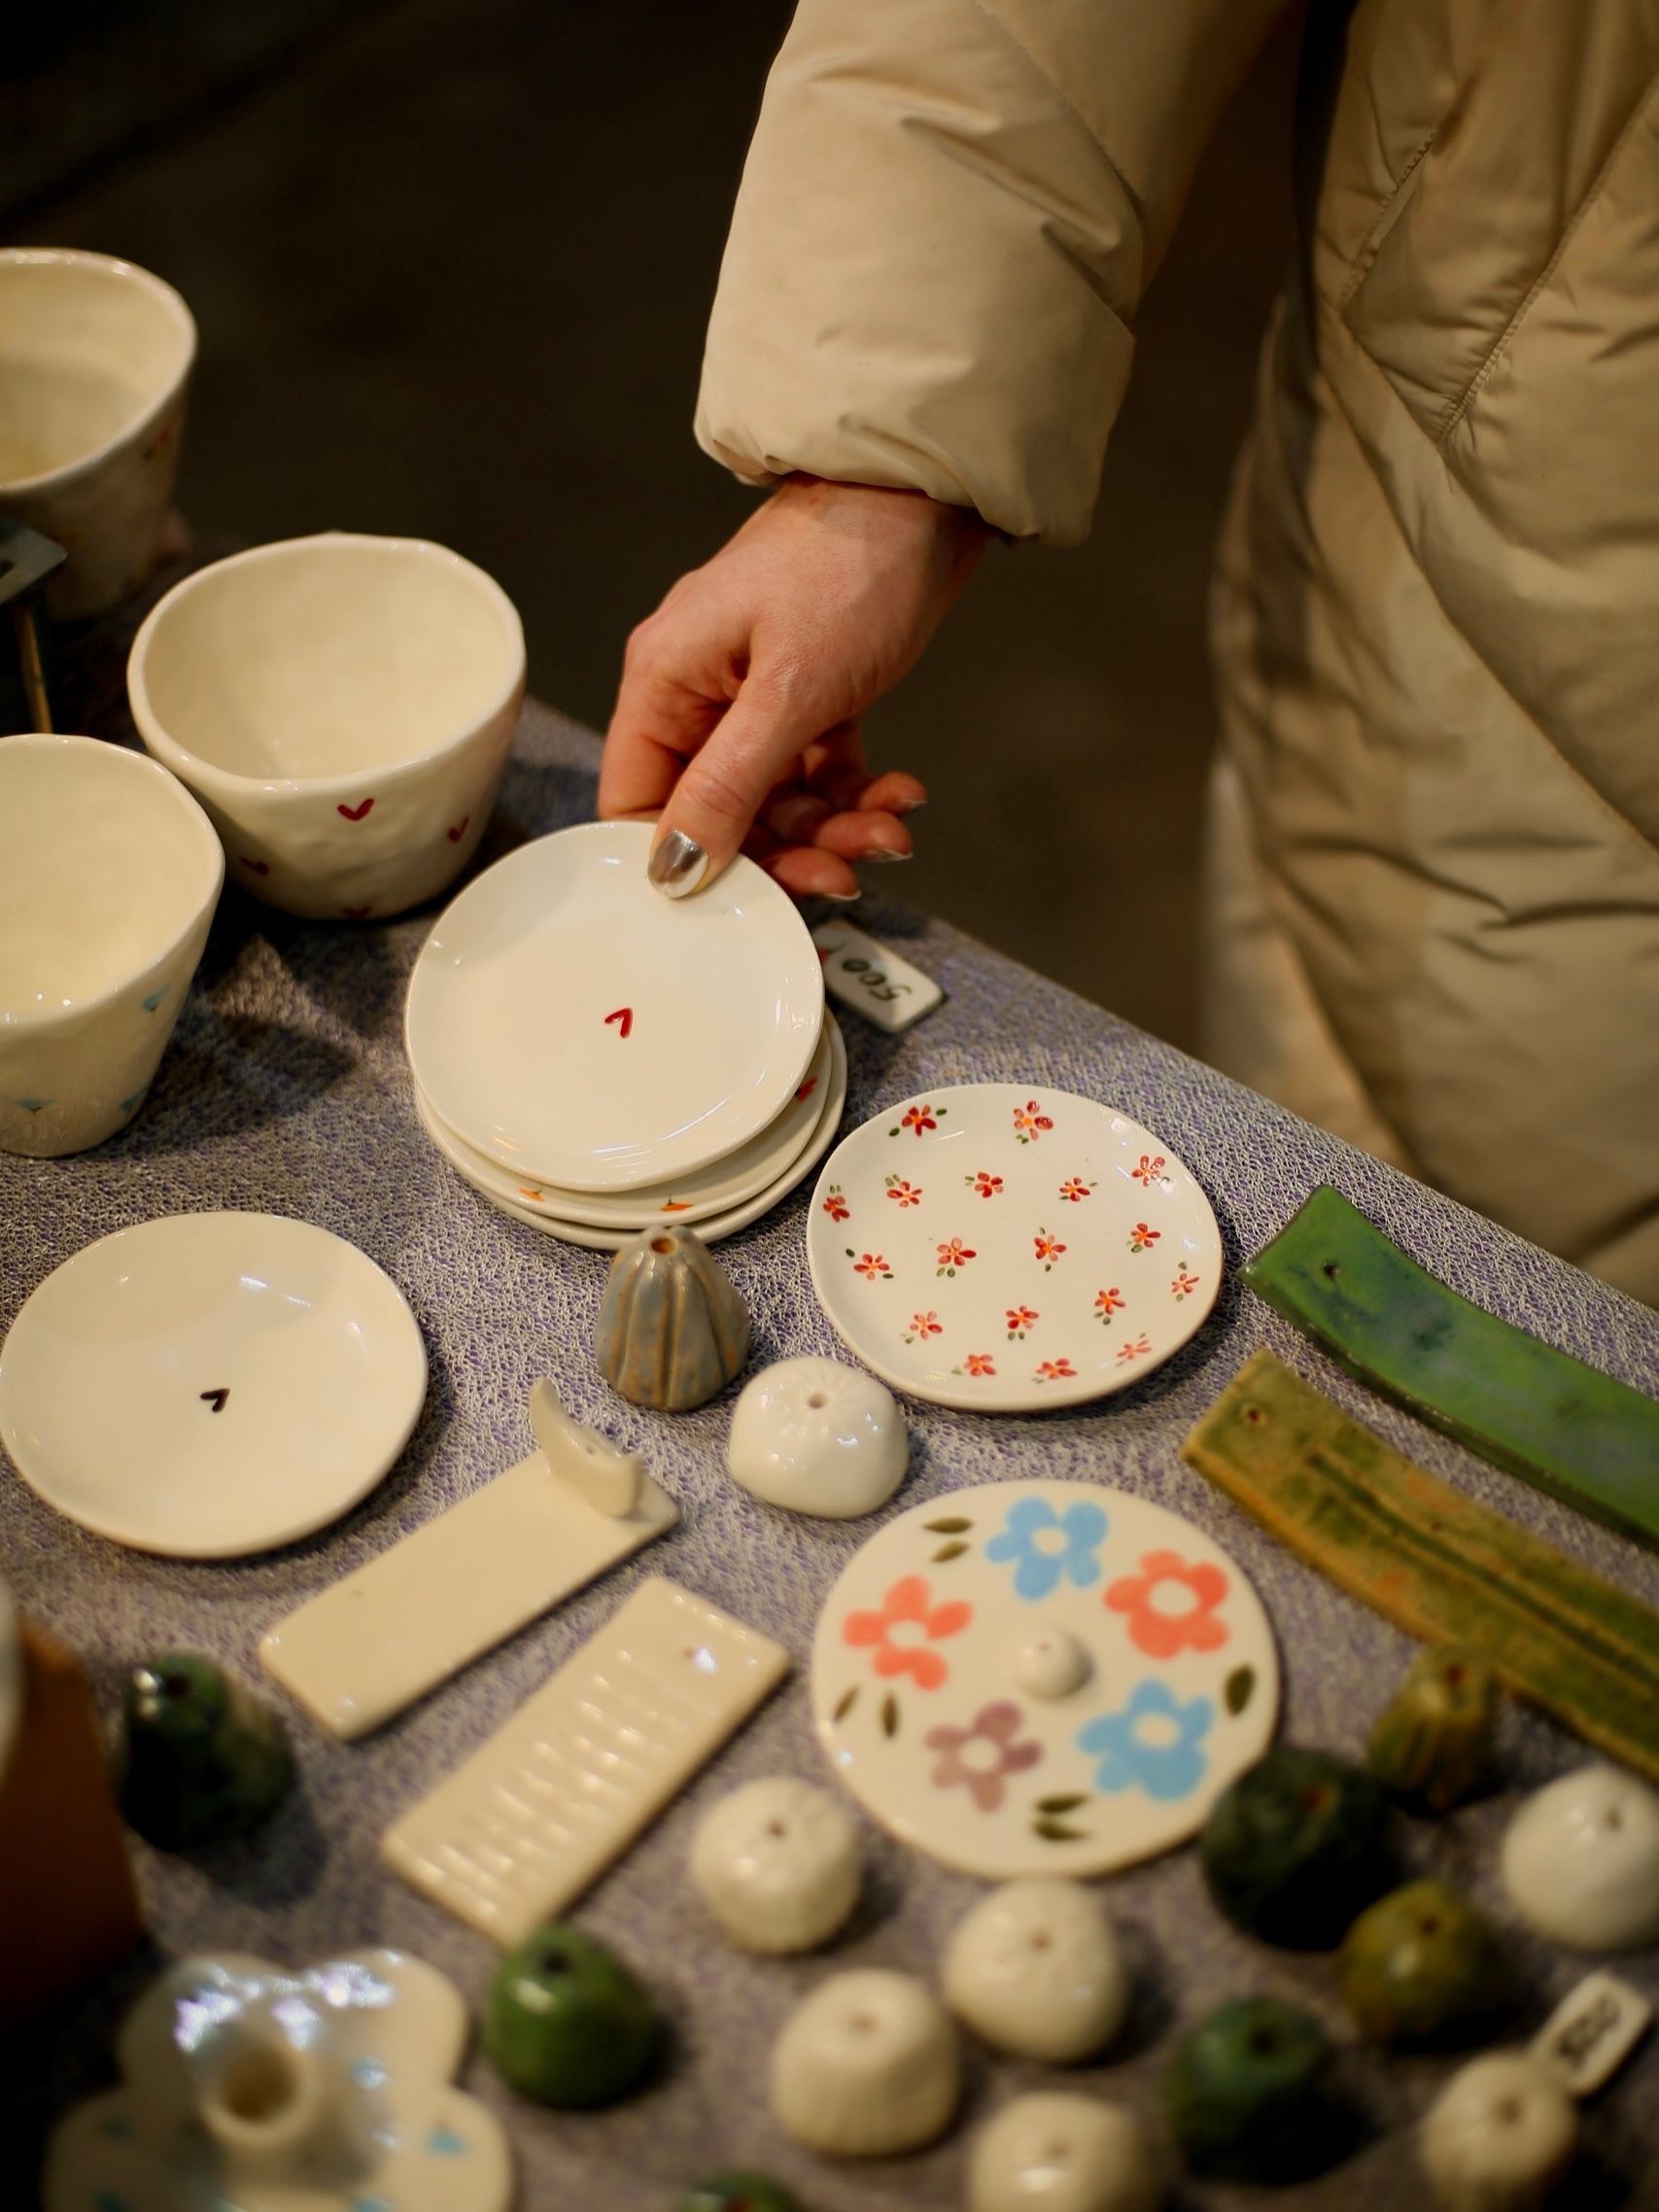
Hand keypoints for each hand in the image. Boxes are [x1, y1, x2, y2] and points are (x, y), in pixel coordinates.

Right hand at [599, 476, 988, 897]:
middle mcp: (699, 691)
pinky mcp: (810, 691)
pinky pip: (819, 768)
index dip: (678, 859)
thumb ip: (728, 785)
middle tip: (845, 874)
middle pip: (717, 812)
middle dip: (786, 850)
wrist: (928, 496)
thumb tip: (673, 868)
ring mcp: (755, 692)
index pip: (636, 801)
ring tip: (891, 829)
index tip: (735, 897)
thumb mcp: (787, 692)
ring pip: (778, 798)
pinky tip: (899, 795)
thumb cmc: (849, 567)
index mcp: (665, 682)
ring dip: (835, 827)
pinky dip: (857, 792)